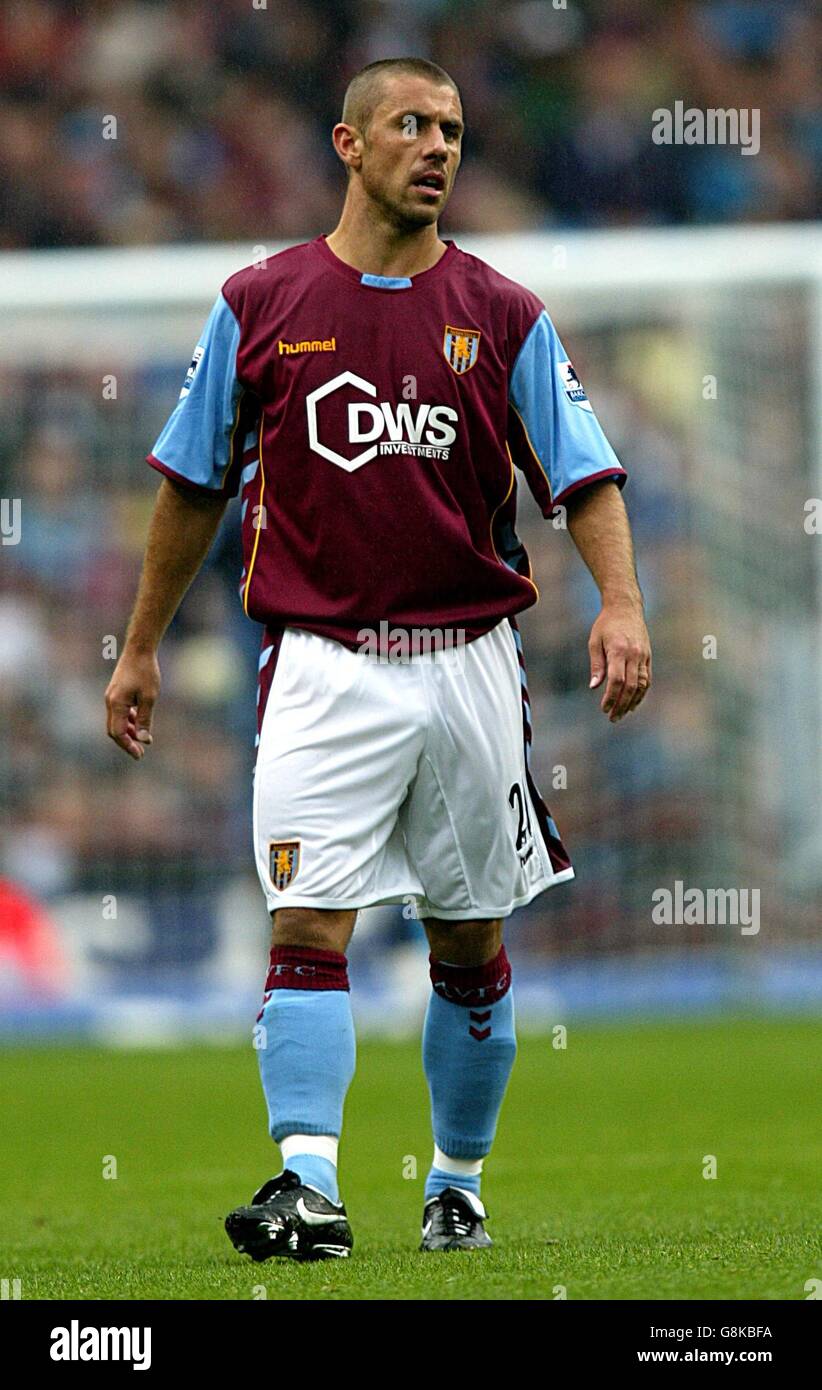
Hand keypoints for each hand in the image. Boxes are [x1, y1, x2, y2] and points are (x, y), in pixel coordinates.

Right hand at [105, 646, 160, 759]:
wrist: (139, 649)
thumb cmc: (146, 672)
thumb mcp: (149, 698)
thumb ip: (145, 719)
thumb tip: (144, 739)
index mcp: (116, 704)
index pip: (118, 733)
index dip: (128, 746)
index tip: (140, 755)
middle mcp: (110, 702)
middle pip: (114, 730)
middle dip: (127, 742)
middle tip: (141, 752)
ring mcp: (111, 697)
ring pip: (117, 721)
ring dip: (128, 732)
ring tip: (143, 740)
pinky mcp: (116, 692)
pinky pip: (119, 712)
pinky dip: (128, 720)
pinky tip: (139, 722)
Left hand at [588, 600, 651, 721]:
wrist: (626, 607)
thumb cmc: (606, 624)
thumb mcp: (595, 641)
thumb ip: (596, 665)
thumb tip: (594, 687)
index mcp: (618, 651)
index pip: (617, 680)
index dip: (611, 697)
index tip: (604, 708)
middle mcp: (634, 655)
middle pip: (630, 686)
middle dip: (621, 705)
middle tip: (613, 718)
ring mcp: (643, 656)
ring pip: (642, 685)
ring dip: (632, 702)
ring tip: (622, 714)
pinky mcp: (648, 656)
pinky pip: (647, 679)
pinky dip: (641, 693)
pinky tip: (633, 703)